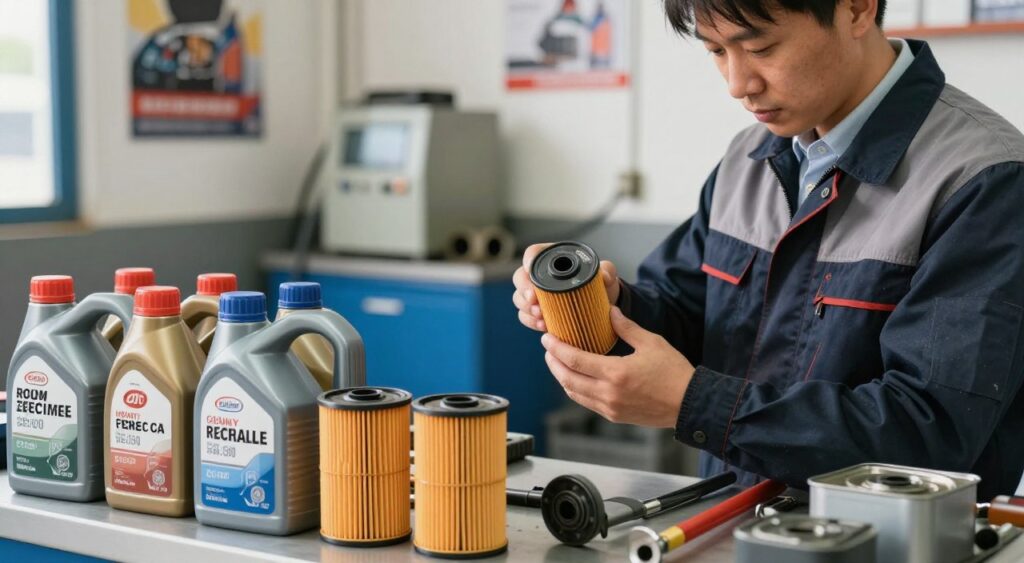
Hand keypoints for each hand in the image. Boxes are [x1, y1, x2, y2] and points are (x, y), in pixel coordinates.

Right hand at [512, 243, 620, 331]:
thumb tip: (604, 277)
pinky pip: (525, 316)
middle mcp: (540, 276)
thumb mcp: (605, 275)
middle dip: (524, 290)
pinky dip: (530, 321)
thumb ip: (607, 271)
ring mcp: (535, 295)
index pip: (533, 254)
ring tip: (540, 317)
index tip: (530, 271)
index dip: (528, 261)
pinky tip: (542, 326)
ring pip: (519, 298)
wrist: (600, 307)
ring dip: (527, 308)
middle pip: (520, 277)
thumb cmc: (598, 285)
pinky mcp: (537, 312)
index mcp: (552, 259)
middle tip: (534, 301)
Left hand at [541, 307, 694, 427]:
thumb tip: (610, 312)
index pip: (574, 360)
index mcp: (615, 373)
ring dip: (562, 377)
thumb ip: (627, 327)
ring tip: (558, 363)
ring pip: (574, 393)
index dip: (556, 349)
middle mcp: (608, 393)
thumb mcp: (651, 343)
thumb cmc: (674, 374)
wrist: (690, 404)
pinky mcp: (615, 416)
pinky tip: (576, 379)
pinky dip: (576, 390)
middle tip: (548, 350)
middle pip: (567, 379)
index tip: (547, 339)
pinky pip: (586, 403)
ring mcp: (610, 408)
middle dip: (553, 363)